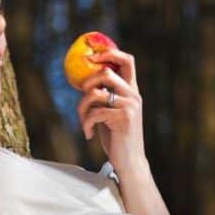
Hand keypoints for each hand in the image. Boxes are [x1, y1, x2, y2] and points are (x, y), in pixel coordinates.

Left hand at [75, 49, 144, 175]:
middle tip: (81, 95)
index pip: (127, 61)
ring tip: (83, 122)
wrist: (129, 161)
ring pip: (95, 93)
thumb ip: (102, 96)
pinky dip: (86, 124)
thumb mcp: (109, 112)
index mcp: (131, 90)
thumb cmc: (116, 137)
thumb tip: (81, 81)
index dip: (109, 53)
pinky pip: (95, 112)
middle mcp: (133, 95)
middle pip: (106, 72)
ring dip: (82, 108)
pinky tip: (88, 134)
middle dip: (86, 82)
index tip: (90, 57)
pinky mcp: (124, 118)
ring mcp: (130, 106)